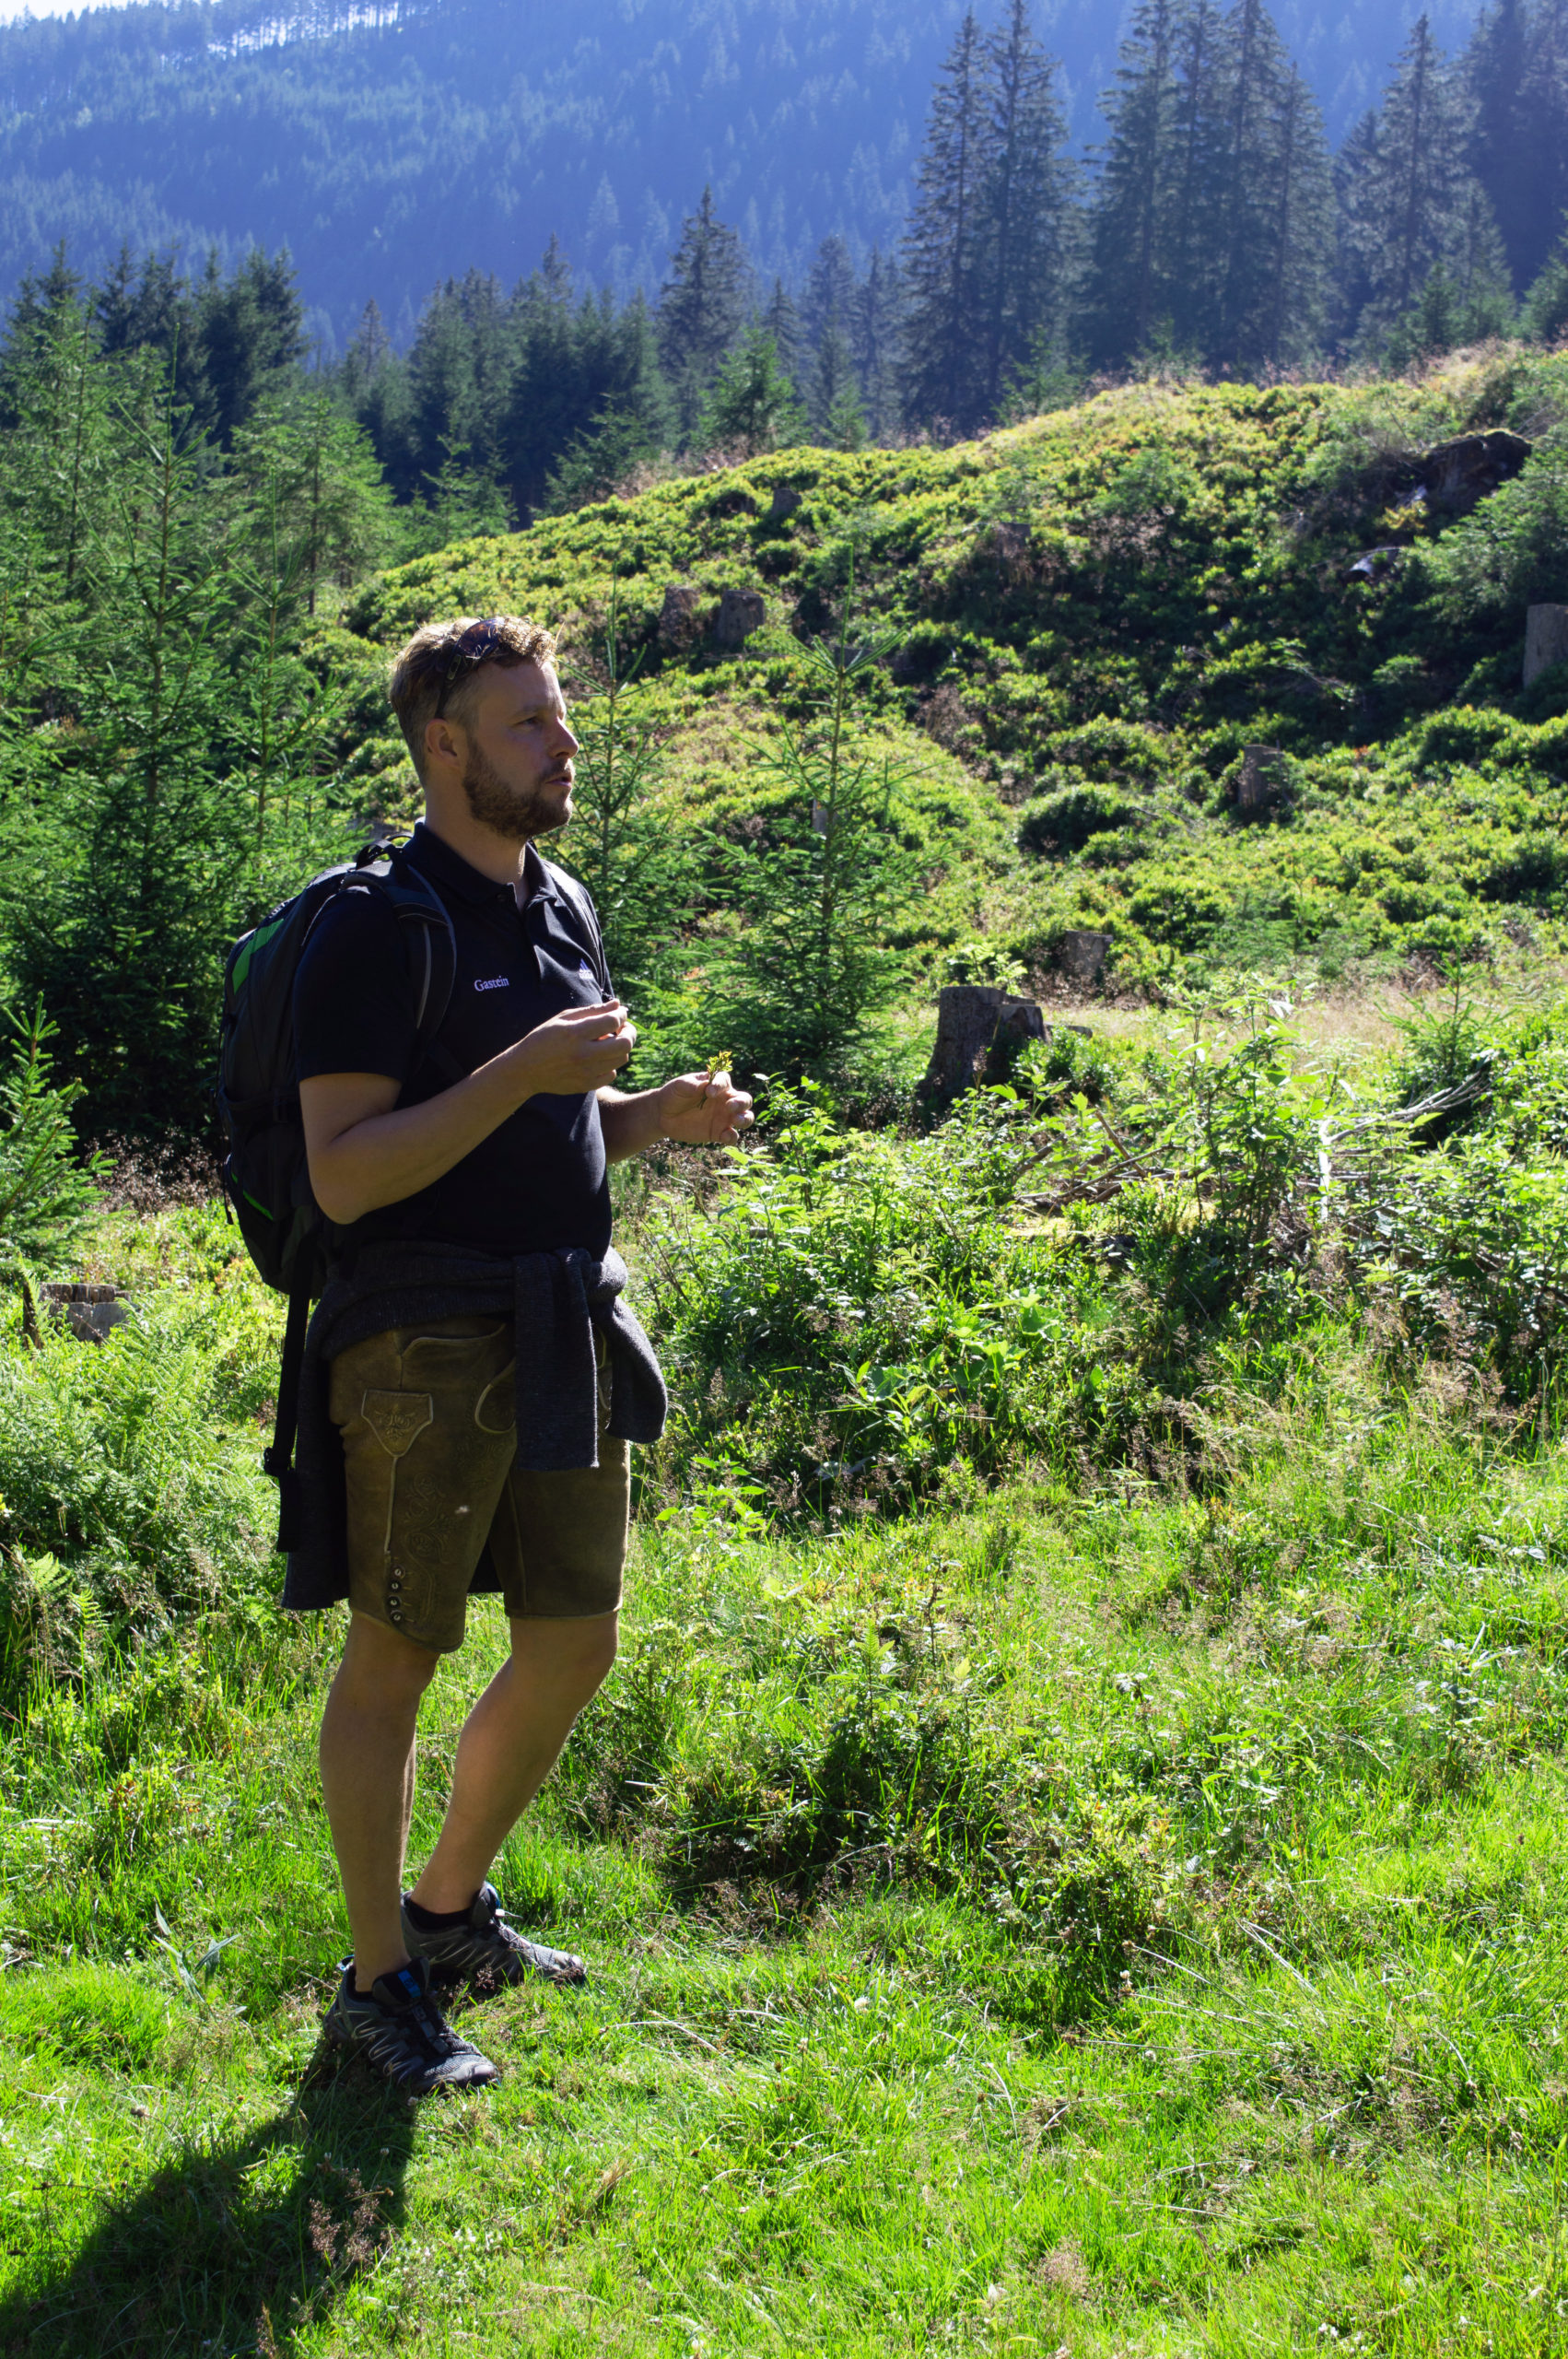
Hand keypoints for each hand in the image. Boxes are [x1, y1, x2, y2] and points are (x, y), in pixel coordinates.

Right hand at [512, 1000, 636, 1096]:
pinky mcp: (586, 1085)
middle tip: (623, 1028)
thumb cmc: (544, 1038)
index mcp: (575, 1033)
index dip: (621, 1015)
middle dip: (629, 1032)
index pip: (613, 1021)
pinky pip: (612, 1073)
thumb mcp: (564, 1018)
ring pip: (621, 1058)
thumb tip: (618, 1004)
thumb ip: (593, 1011)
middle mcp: (582, 1054)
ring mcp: (585, 1072)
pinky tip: (599, 1058)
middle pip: (625, 1044)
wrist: (525, 1070)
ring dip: (620, 1047)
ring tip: (607, 1042)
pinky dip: (610, 1064)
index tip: (619, 1013)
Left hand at [658, 1071, 755, 1145]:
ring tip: (735, 1120)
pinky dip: (732, 1137)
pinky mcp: (719, 1133)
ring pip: (745, 1117)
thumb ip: (691, 1084)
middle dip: (741, 1103)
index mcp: (716, 1085)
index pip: (725, 1081)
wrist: (663, 1115)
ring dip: (745, 1119)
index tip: (709, 1092)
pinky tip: (724, 1136)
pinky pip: (732, 1136)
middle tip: (729, 1106)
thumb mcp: (679, 1086)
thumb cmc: (673, 1095)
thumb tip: (704, 1086)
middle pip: (744, 1099)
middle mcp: (725, 1100)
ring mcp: (724, 1117)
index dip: (720, 1085)